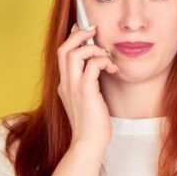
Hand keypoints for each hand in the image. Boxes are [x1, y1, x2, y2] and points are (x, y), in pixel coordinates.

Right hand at [57, 23, 118, 152]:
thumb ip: (89, 85)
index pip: (63, 54)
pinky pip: (92, 66)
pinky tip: (113, 68)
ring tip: (106, 56)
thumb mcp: (88, 101)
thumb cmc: (92, 126)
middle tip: (94, 31)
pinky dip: (103, 61)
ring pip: (73, 54)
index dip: (72, 38)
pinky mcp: (85, 93)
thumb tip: (98, 69)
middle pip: (63, 49)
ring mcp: (73, 88)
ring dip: (93, 48)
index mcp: (65, 85)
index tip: (85, 31)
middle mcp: (65, 84)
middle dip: (79, 35)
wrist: (89, 144)